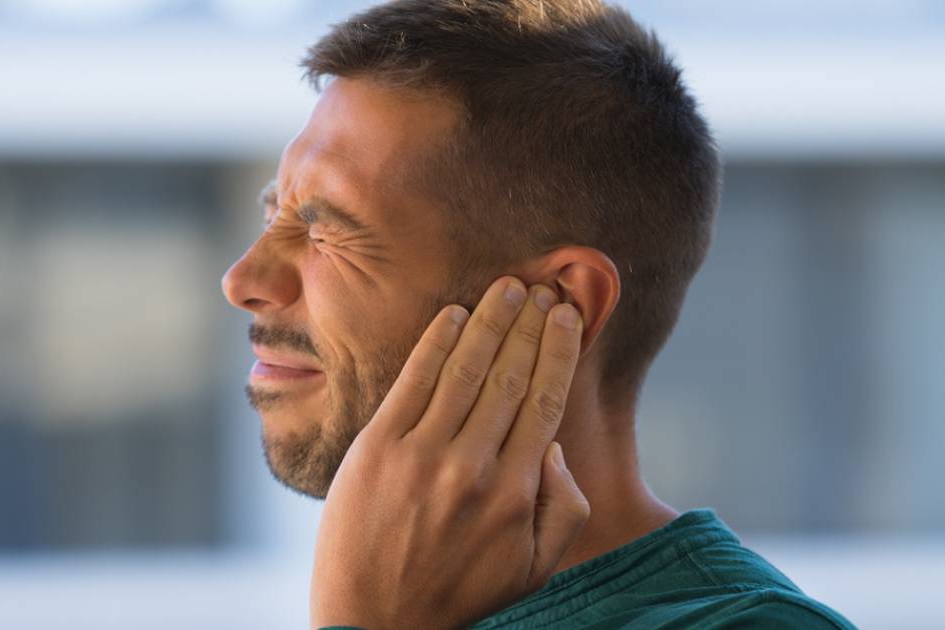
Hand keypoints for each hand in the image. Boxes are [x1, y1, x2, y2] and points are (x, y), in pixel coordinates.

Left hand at [310, 276, 589, 628]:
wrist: (374, 622)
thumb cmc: (460, 595)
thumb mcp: (532, 570)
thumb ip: (562, 510)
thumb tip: (554, 448)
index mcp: (516, 494)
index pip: (546, 403)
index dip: (560, 353)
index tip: (569, 317)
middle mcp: (472, 467)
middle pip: (510, 377)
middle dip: (530, 327)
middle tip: (543, 290)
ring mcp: (421, 455)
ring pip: (465, 370)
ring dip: (491, 322)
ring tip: (508, 289)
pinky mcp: (376, 449)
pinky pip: (412, 381)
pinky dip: (436, 342)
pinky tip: (455, 315)